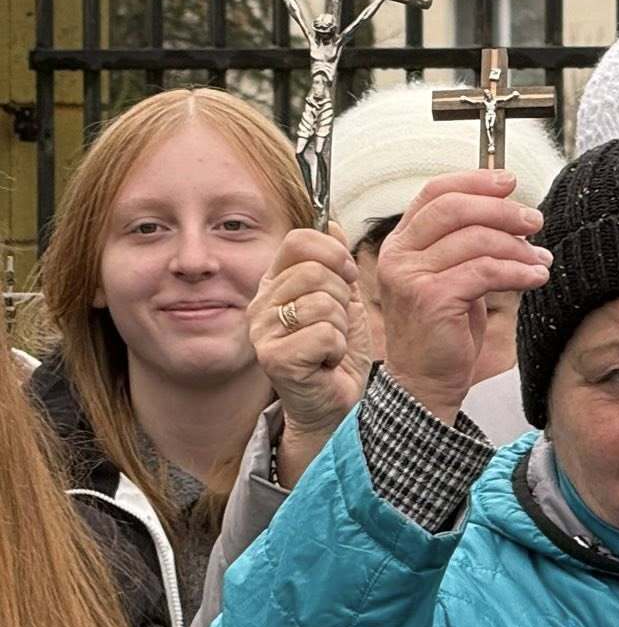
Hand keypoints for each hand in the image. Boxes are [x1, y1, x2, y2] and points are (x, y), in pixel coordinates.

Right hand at [251, 224, 372, 479]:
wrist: (335, 404)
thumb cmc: (337, 353)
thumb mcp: (343, 300)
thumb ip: (337, 264)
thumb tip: (330, 222)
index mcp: (276, 282)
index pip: (299, 241)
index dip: (333, 254)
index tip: (348, 276)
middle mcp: (262, 303)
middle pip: (315, 272)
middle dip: (342, 299)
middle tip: (337, 324)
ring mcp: (263, 331)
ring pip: (321, 303)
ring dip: (340, 327)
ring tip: (331, 345)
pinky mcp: (274, 358)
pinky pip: (324, 334)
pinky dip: (337, 349)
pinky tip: (326, 362)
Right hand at [376, 170, 551, 422]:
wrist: (425, 382)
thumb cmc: (444, 330)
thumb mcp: (455, 277)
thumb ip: (470, 244)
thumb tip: (515, 214)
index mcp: (402, 242)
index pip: (435, 193)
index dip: (475, 180)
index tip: (510, 181)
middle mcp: (399, 254)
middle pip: (456, 208)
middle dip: (502, 210)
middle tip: (535, 221)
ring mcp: (410, 276)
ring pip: (475, 240)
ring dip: (517, 247)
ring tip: (540, 259)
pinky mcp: (430, 298)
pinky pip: (485, 271)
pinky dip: (517, 271)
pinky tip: (535, 277)